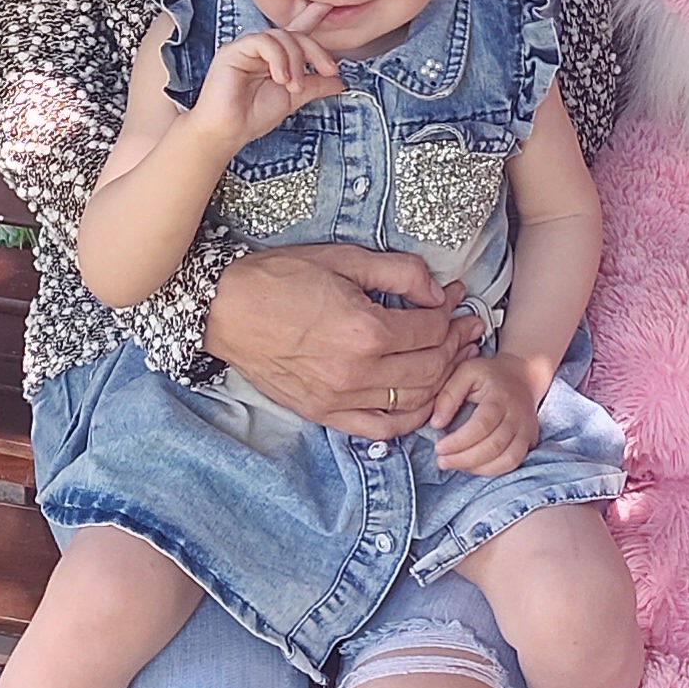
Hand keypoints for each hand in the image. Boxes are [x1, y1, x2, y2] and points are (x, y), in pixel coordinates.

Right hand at [183, 24, 341, 151]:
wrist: (227, 131)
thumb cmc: (252, 116)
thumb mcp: (293, 98)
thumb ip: (315, 85)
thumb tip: (340, 82)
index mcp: (275, 58)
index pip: (296, 32)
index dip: (312, 17)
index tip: (328, 4)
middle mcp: (261, 49)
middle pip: (294, 34)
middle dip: (314, 51)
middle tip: (327, 70)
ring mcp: (247, 48)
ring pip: (280, 36)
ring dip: (295, 60)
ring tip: (294, 85)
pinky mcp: (234, 50)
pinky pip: (262, 41)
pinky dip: (277, 58)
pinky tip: (279, 77)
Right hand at [207, 247, 477, 429]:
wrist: (224, 310)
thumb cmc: (280, 278)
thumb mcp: (344, 259)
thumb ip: (398, 272)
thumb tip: (438, 290)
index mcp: (366, 330)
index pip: (431, 330)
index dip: (450, 313)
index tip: (454, 299)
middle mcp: (358, 371)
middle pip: (432, 367)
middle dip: (456, 345)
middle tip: (464, 327)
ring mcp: (341, 398)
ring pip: (415, 400)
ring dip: (442, 379)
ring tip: (451, 357)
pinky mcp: (325, 413)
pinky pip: (381, 428)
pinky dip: (410, 418)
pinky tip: (422, 400)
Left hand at [429, 350, 545, 474]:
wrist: (522, 376)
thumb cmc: (488, 375)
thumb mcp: (465, 372)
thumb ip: (449, 395)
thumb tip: (437, 423)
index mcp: (500, 397)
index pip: (481, 425)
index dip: (459, 441)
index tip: (439, 448)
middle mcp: (517, 416)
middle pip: (494, 446)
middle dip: (464, 459)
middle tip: (442, 461)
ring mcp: (526, 430)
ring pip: (506, 460)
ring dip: (478, 468)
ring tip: (455, 465)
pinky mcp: (529, 441)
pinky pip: (513, 463)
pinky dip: (492, 470)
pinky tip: (473, 467)